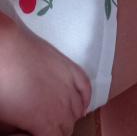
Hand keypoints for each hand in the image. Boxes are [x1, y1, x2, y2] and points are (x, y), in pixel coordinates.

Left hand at [0, 15, 91, 135]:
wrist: (6, 51)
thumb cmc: (2, 82)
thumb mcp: (6, 119)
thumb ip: (20, 131)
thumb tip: (25, 132)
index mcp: (45, 123)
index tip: (38, 134)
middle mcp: (62, 106)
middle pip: (68, 127)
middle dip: (58, 130)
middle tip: (45, 128)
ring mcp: (68, 85)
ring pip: (79, 108)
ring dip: (71, 115)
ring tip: (59, 116)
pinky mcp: (70, 67)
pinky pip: (86, 87)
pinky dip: (85, 97)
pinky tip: (80, 102)